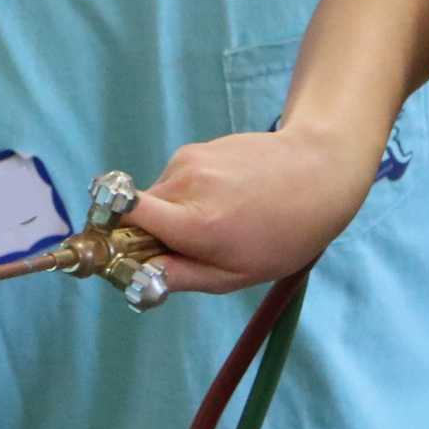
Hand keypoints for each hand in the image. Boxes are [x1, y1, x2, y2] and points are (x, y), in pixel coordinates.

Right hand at [130, 123, 380, 295]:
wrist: (320, 171)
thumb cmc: (285, 234)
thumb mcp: (237, 274)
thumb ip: (181, 276)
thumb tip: (136, 280)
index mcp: (195, 223)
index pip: (122, 214)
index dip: (108, 235)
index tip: (113, 251)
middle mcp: (185, 185)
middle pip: (134, 215)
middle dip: (149, 235)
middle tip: (189, 249)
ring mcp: (189, 161)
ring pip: (155, 199)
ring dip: (172, 215)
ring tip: (220, 220)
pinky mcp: (196, 148)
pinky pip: (174, 183)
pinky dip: (188, 197)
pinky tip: (226, 199)